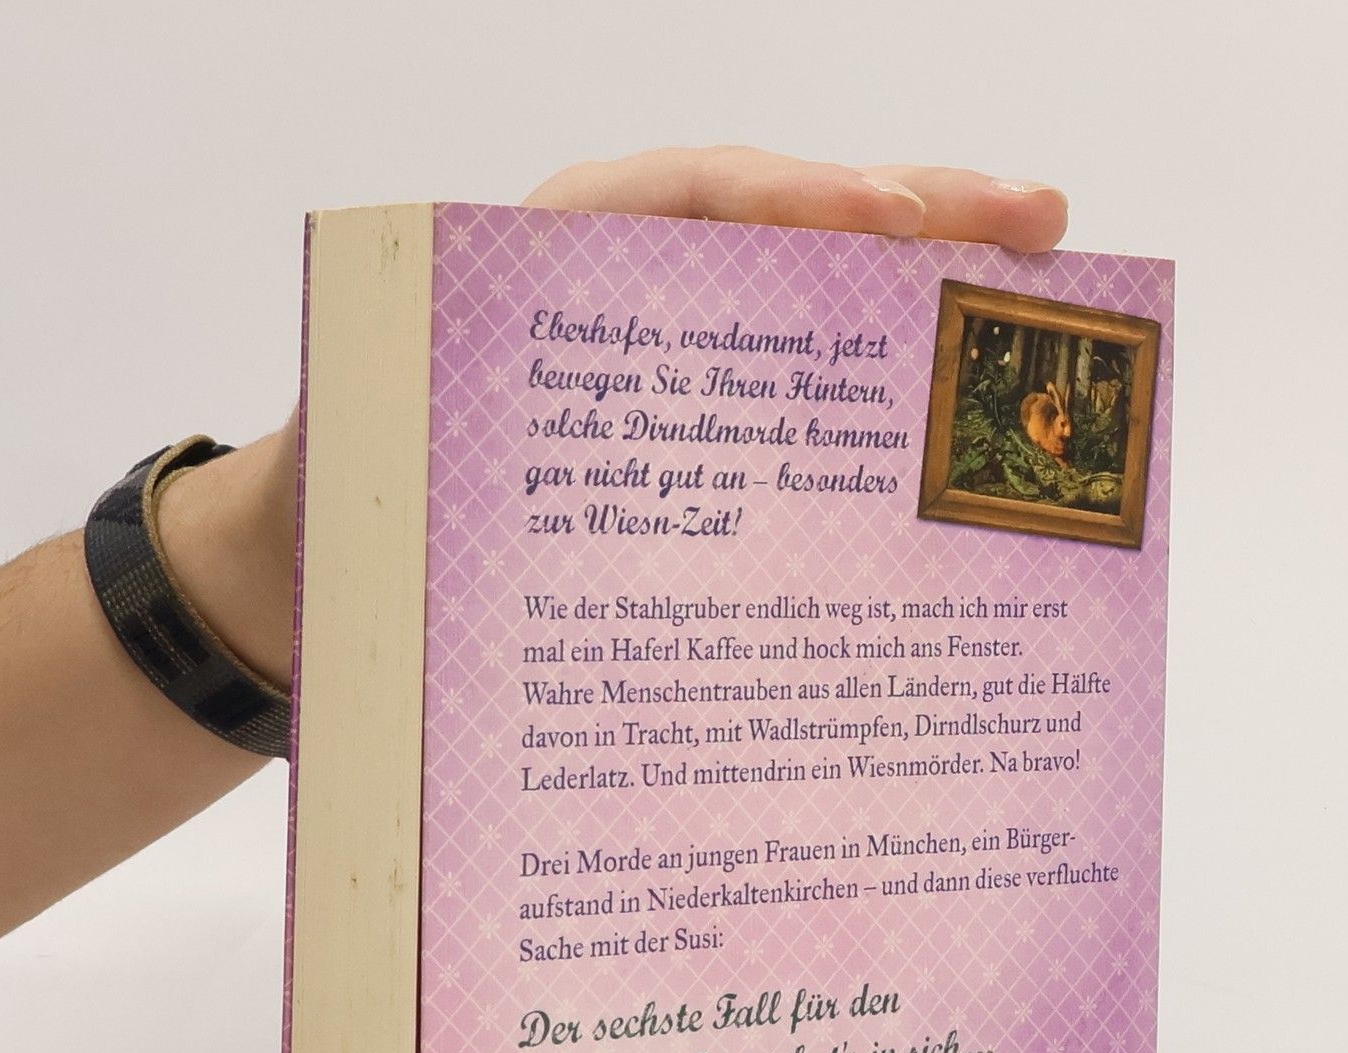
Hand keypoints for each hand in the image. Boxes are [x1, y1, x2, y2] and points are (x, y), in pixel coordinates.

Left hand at [175, 148, 1067, 689]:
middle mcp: (612, 294)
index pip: (683, 200)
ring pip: (797, 301)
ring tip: (1032, 290)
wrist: (308, 557)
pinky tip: (942, 409)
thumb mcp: (371, 472)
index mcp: (535, 275)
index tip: (892, 226)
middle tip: (1039, 227)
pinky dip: (867, 382)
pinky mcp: (676, 419)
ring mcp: (655, 353)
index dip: (793, 205)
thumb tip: (510, 516)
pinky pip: (782, 380)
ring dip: (916, 295)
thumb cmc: (340, 508)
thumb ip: (436, 462)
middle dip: (912, 218)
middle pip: (775, 227)